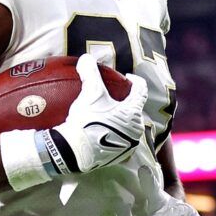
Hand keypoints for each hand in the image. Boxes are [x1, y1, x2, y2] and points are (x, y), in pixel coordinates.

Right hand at [0, 55, 149, 188]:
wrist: (74, 151)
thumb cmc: (87, 120)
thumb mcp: (89, 93)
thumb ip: (90, 73)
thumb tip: (86, 58)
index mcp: (133, 112)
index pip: (141, 91)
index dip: (136, 81)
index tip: (127, 77)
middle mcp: (136, 129)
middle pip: (135, 110)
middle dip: (127, 102)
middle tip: (114, 97)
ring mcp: (128, 145)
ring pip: (129, 126)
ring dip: (121, 119)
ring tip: (108, 114)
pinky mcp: (119, 157)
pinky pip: (120, 141)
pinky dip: (114, 134)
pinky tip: (103, 131)